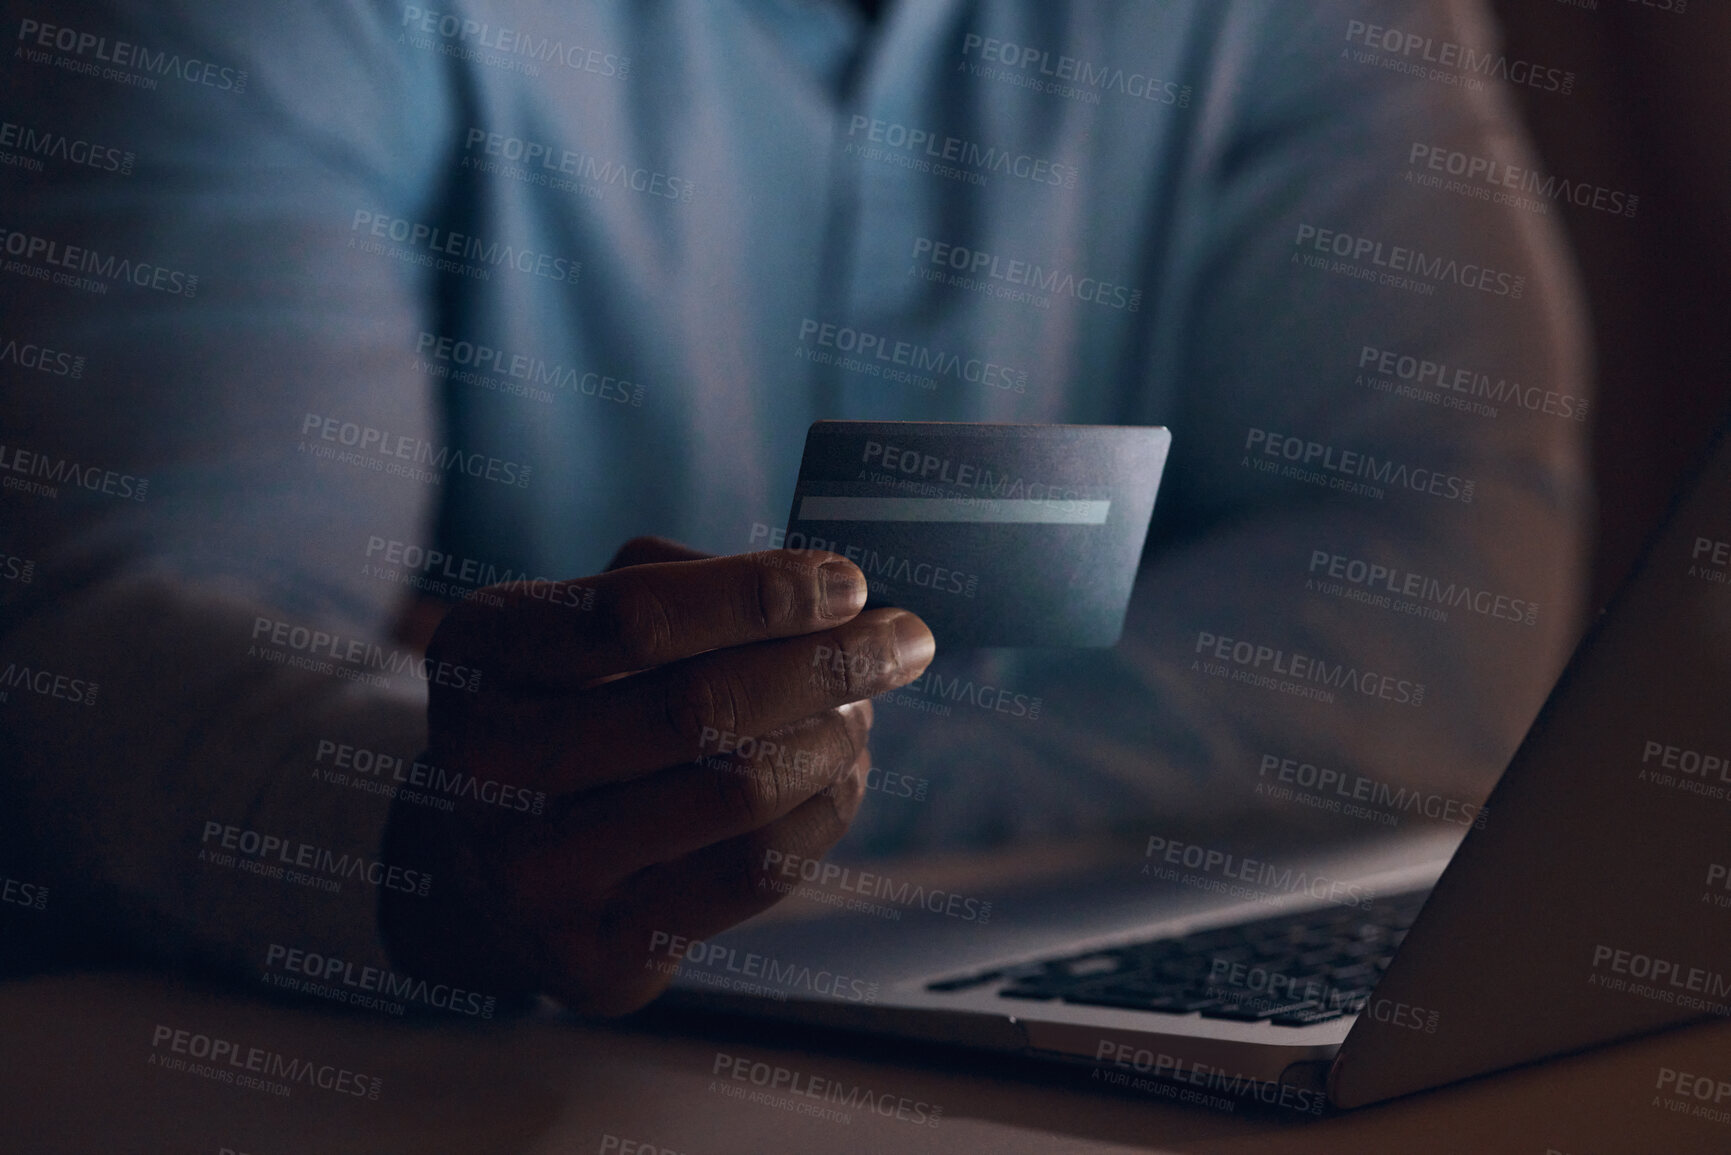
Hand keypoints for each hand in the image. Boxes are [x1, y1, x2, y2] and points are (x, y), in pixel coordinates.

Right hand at [379, 537, 934, 1013]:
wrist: (496, 867)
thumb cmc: (573, 709)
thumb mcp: (588, 621)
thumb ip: (690, 585)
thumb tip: (835, 601)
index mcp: (480, 653)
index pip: (634, 617)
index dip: (759, 595)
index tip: (850, 583)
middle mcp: (484, 767)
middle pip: (697, 707)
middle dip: (828, 664)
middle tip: (903, 640)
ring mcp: (534, 875)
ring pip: (737, 795)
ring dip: (834, 739)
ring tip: (862, 711)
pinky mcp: (599, 954)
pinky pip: (754, 874)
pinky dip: (826, 811)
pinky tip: (844, 774)